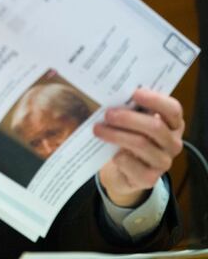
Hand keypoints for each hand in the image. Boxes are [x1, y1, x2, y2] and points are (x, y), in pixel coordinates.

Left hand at [94, 88, 183, 206]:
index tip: (134, 93)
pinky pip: (131, 163)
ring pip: (141, 144)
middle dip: (128, 118)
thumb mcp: (133, 123)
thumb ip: (131, 109)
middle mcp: (172, 143)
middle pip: (155, 127)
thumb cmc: (129, 138)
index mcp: (172, 124)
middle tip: (108, 114)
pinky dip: (117, 155)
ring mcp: (163, 162)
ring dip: (116, 135)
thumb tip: (111, 96)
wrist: (124, 171)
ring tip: (98, 129)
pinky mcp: (149, 178)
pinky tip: (110, 152)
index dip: (155, 100)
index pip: (173, 110)